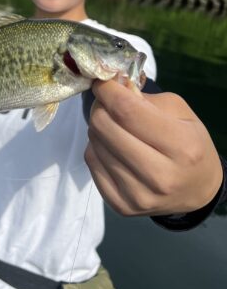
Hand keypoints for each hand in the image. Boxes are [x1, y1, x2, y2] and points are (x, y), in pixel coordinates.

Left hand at [84, 78, 222, 215]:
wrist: (197, 189)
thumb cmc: (189, 143)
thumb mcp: (179, 112)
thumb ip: (145, 97)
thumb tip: (110, 88)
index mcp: (182, 147)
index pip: (127, 111)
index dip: (107, 91)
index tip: (101, 82)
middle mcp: (160, 177)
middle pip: (105, 127)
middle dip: (100, 107)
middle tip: (107, 103)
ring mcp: (138, 196)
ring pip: (94, 144)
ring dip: (98, 128)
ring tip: (113, 126)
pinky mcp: (121, 206)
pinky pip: (91, 164)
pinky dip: (97, 148)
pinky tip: (111, 147)